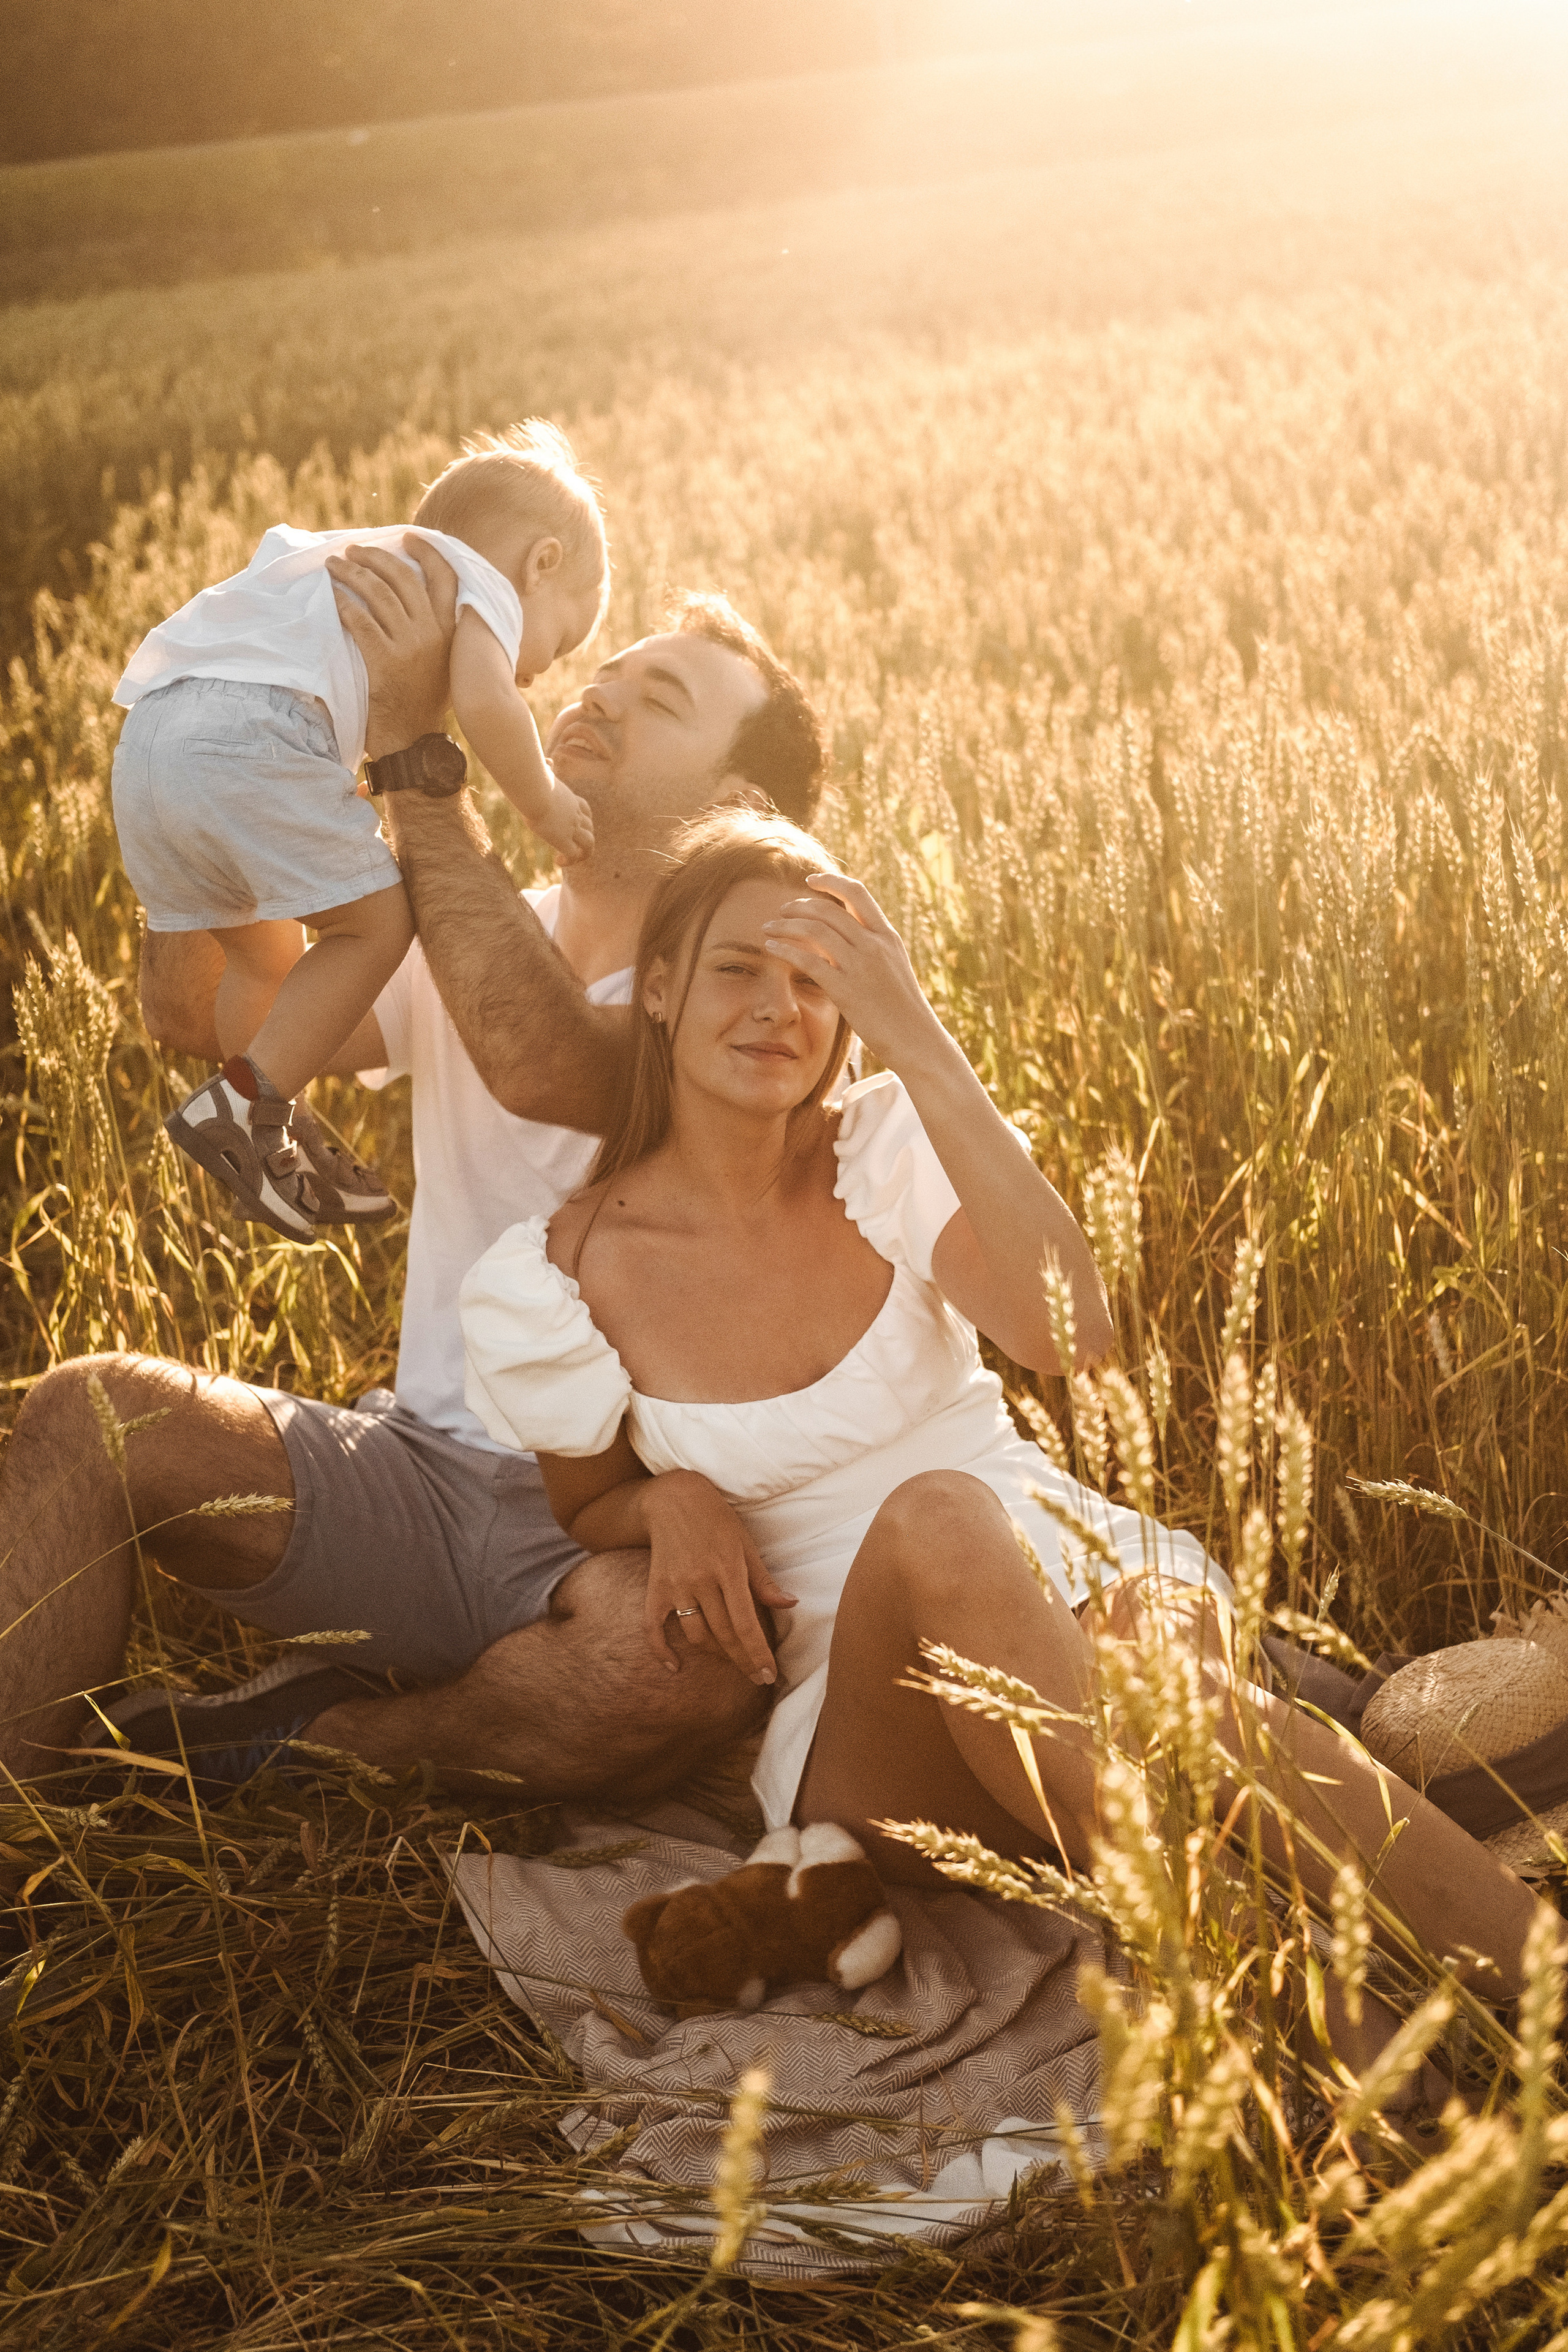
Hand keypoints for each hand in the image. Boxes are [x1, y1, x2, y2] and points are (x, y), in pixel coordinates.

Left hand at [327, 536, 457, 756]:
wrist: (414, 740)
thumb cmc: (423, 700)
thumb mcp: (442, 661)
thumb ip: (436, 629)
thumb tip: (414, 595)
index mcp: (451, 629)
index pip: (446, 576)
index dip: (427, 551)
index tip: (406, 537)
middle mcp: (434, 633)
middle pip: (403, 577)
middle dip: (375, 557)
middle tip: (353, 549)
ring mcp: (410, 647)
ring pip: (378, 594)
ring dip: (352, 573)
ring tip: (334, 565)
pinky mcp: (386, 661)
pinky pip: (360, 621)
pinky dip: (343, 604)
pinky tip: (331, 596)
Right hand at [535, 775, 594, 866]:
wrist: (533, 790)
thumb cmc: (533, 779)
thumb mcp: (542, 771)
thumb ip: (546, 767)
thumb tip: (547, 761)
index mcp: (570, 798)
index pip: (585, 809)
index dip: (583, 819)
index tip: (573, 825)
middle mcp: (575, 814)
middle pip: (590, 828)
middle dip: (584, 838)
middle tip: (571, 845)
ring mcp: (571, 827)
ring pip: (589, 845)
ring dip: (581, 854)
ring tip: (567, 859)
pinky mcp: (563, 839)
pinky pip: (573, 855)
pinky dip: (570, 861)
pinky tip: (559, 861)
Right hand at [640, 1471, 795, 1685]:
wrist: (673, 1499)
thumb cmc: (717, 1520)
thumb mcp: (746, 1544)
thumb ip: (764, 1580)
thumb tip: (790, 1604)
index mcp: (729, 1570)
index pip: (746, 1624)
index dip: (758, 1654)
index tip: (768, 1674)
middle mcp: (701, 1581)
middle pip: (724, 1635)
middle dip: (743, 1661)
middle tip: (756, 1677)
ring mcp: (676, 1587)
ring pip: (697, 1635)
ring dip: (715, 1653)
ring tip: (729, 1657)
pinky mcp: (655, 1588)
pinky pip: (653, 1628)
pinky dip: (661, 1651)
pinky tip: (674, 1666)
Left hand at [761, 873, 940, 1066]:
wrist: (916, 1040)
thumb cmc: (902, 1010)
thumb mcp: (893, 968)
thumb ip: (872, 948)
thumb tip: (844, 937)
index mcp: (888, 936)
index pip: (857, 893)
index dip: (831, 881)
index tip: (810, 880)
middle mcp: (875, 945)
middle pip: (829, 909)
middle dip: (799, 905)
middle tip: (781, 910)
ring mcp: (861, 966)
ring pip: (815, 929)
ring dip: (786, 925)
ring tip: (769, 928)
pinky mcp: (846, 990)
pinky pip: (809, 960)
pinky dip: (786, 949)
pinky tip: (772, 948)